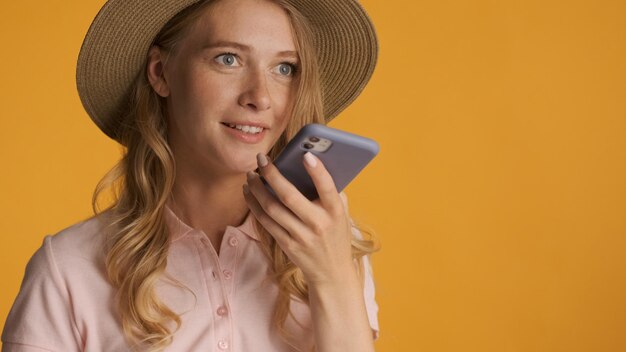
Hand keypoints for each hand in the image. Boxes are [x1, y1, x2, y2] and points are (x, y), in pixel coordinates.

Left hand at [243, 152, 355, 286]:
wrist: (332, 273)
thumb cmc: (336, 234)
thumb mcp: (342, 213)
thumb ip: (332, 192)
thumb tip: (311, 163)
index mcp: (335, 212)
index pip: (327, 188)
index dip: (317, 171)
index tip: (305, 154)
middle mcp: (318, 224)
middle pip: (289, 196)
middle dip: (272, 174)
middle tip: (261, 159)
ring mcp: (301, 236)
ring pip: (272, 208)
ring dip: (257, 188)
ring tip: (250, 175)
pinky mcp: (287, 245)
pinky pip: (265, 221)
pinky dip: (254, 204)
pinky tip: (249, 192)